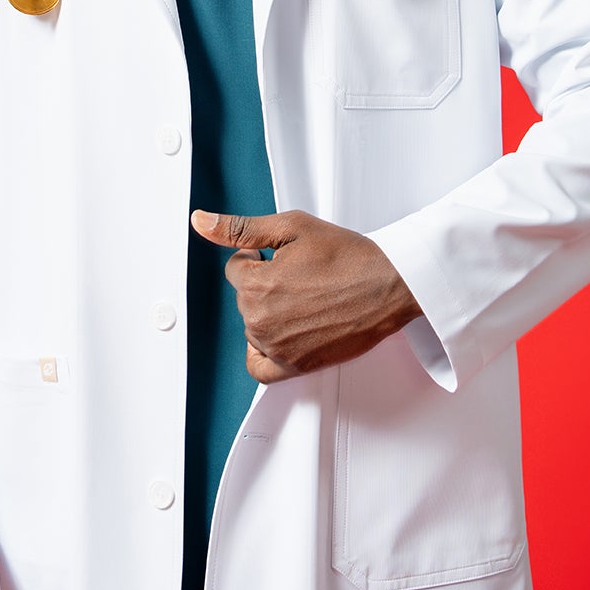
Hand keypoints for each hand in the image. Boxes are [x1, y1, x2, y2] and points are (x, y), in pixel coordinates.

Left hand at [191, 208, 421, 382]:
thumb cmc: (348, 256)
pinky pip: (259, 367)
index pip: (236, 268)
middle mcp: (261, 320)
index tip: (285, 256)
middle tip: (301, 275)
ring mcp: (278, 347)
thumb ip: (239, 228)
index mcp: (257, 285)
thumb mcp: (291, 226)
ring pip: (253, 325)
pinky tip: (279, 333)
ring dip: (269, 312)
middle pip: (244, 297)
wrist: (389, 285)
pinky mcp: (296, 366)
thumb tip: (200, 221)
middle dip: (265, 283)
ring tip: (305, 298)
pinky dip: (261, 352)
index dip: (260, 256)